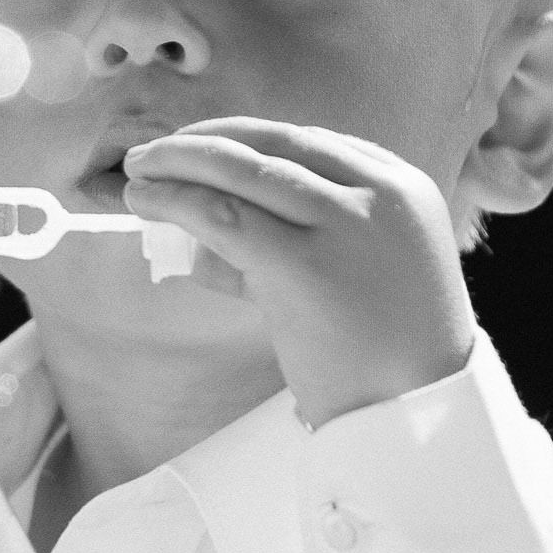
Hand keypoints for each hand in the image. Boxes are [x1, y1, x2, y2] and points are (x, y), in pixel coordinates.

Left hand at [122, 118, 475, 428]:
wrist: (416, 417)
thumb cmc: (380, 354)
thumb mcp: (350, 276)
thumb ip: (290, 244)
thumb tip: (197, 230)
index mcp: (403, 187)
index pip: (310, 142)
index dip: (243, 135)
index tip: (200, 143)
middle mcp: (381, 193)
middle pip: (275, 141)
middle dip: (204, 140)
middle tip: (152, 152)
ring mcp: (348, 223)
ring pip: (244, 169)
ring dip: (179, 162)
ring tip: (137, 170)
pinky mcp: (307, 265)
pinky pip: (226, 216)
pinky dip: (176, 200)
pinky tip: (146, 201)